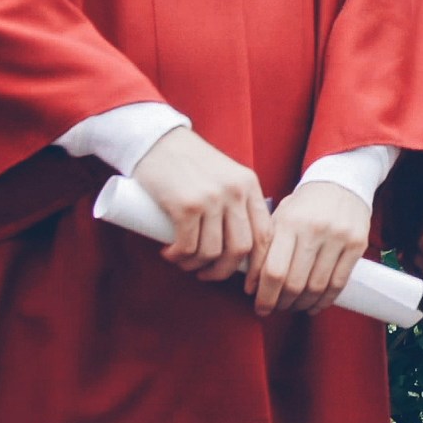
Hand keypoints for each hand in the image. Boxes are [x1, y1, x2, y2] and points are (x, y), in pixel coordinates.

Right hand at [131, 126, 272, 282]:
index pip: (265, 234)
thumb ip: (236, 201)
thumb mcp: (224, 176)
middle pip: (241, 249)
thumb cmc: (189, 163)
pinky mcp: (186, 205)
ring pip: (212, 252)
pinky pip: (188, 246)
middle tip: (206, 274)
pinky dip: (178, 257)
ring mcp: (211, 198)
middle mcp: (235, 192)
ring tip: (183, 262)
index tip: (247, 282)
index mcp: (249, 185)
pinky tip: (171, 254)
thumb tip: (241, 247)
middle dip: (223, 271)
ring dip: (196, 265)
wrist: (157, 140)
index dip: (259, 265)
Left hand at [252, 177, 373, 315]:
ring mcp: (338, 237)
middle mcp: (314, 229)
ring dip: (302, 304)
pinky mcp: (357, 244)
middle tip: (276, 308)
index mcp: (289, 222)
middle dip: (281, 303)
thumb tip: (252, 285)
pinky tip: (314, 304)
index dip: (265, 295)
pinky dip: (325, 300)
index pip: (273, 270)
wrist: (341, 182)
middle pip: (294, 283)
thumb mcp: (280, 216)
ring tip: (294, 305)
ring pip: (317, 287)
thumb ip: (266, 246)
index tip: (260, 307)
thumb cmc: (304, 205)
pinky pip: (339, 283)